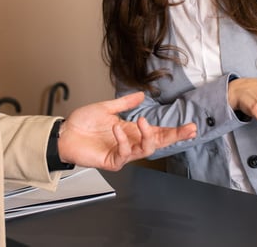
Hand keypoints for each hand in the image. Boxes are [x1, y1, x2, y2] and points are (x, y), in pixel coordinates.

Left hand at [56, 91, 196, 170]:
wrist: (65, 133)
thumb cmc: (83, 123)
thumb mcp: (106, 108)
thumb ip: (125, 103)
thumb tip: (141, 95)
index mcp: (132, 131)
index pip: (158, 132)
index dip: (175, 130)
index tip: (191, 126)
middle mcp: (130, 142)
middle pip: (159, 142)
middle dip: (175, 136)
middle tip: (188, 129)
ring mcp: (122, 153)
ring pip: (146, 150)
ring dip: (147, 135)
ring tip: (142, 121)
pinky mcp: (112, 161)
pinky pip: (124, 152)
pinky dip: (122, 139)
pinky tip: (117, 128)